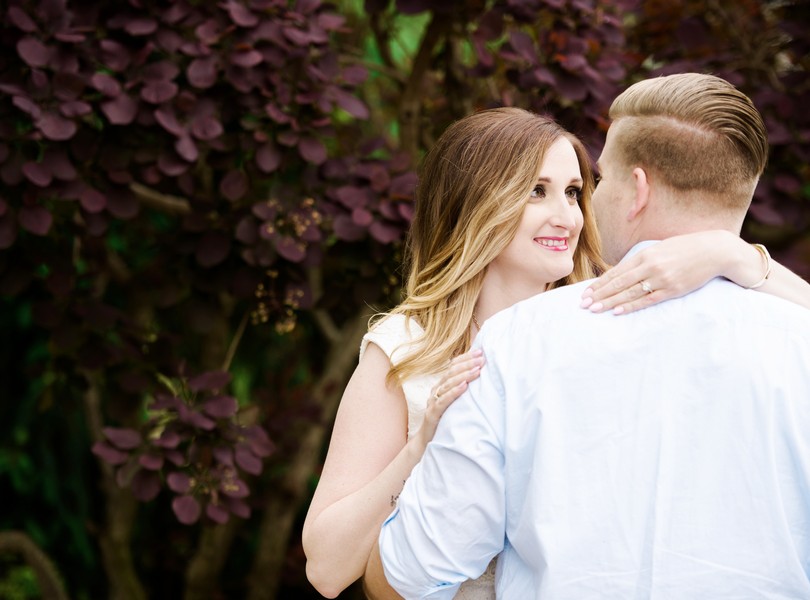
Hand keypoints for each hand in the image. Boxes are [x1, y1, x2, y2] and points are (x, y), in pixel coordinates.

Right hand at [416, 348, 484, 446]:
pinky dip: (454, 392)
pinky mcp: (433, 413)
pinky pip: (444, 400)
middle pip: (451, 372)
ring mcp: (433, 401)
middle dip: (468, 364)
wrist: (426, 442)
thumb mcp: (453, 403)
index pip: (453, 366)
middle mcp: (436, 390)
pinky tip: (464, 386)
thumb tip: (479, 376)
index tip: (480, 351)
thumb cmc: (444, 421)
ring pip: (448, 384)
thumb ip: (461, 390)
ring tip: (477, 370)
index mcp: (441, 386)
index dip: (466, 358)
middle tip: (482, 358)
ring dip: (464, 375)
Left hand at [580, 231, 738, 314]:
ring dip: (610, 302)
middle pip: (619, 283)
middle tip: (583, 304)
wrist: (714, 251)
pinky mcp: (673, 290)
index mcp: (644, 254)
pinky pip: (647, 300)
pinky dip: (631, 306)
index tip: (586, 292)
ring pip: (629, 293)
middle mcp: (650, 266)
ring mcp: (661, 279)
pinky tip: (617, 311)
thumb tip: (622, 273)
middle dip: (599, 294)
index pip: (616, 272)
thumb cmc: (684, 249)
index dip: (599, 283)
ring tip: (595, 309)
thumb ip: (641, 261)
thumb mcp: (659, 249)